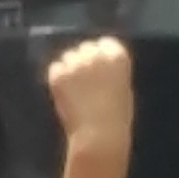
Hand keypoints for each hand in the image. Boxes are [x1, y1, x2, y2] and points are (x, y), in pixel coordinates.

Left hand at [45, 35, 133, 158]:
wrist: (99, 134)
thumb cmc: (117, 115)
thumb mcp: (123, 86)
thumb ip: (112, 70)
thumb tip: (101, 63)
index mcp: (117, 56)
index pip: (105, 43)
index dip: (101, 55)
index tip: (100, 67)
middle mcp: (95, 54)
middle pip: (86, 48)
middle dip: (84, 59)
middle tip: (85, 80)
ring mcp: (74, 64)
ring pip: (68, 57)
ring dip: (70, 67)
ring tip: (75, 88)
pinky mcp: (57, 75)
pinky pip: (55, 68)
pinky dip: (58, 77)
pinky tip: (65, 92)